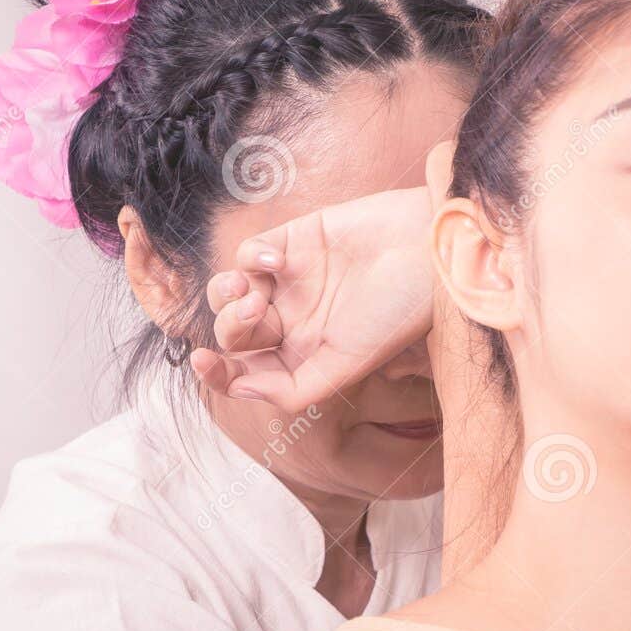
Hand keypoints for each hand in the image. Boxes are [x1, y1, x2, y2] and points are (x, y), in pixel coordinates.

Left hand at [190, 186, 434, 410]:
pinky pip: (249, 253)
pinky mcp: (292, 241)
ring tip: (250, 290)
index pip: (250, 372)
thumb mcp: (349, 363)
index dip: (221, 373)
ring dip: (227, 294)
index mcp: (308, 356)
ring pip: (230, 292)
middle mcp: (296, 321)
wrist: (426, 248)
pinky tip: (278, 260)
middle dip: (231, 327)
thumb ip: (295, 389)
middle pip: (234, 333)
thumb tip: (243, 389)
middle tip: (256, 312)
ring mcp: (292, 281)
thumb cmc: (399, 310)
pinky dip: (251, 257)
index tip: (203, 361)